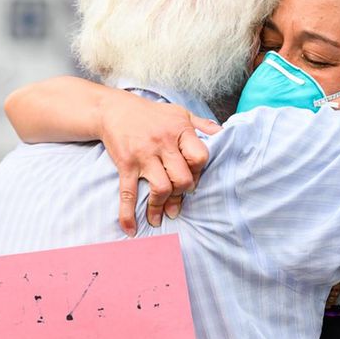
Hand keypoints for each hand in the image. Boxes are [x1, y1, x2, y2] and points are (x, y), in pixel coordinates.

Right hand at [100, 93, 219, 235]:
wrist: (114, 109)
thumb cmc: (152, 114)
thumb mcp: (180, 113)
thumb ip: (203, 126)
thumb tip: (224, 135)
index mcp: (180, 130)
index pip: (199, 157)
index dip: (199, 171)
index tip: (193, 176)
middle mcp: (163, 143)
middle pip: (183, 178)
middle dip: (183, 193)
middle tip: (178, 198)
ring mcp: (144, 156)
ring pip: (161, 189)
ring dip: (162, 206)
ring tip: (160, 216)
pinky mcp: (126, 165)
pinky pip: (128, 193)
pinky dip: (128, 215)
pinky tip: (131, 229)